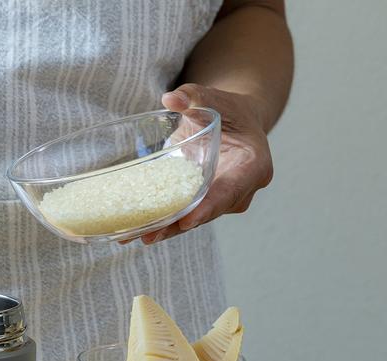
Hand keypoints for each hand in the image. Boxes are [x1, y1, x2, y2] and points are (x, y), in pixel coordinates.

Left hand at [141, 84, 273, 243]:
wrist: (235, 123)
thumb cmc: (228, 110)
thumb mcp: (213, 99)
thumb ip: (194, 96)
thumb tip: (170, 98)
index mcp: (253, 166)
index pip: (230, 190)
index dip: (208, 207)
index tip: (187, 221)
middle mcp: (241, 190)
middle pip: (208, 212)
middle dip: (178, 225)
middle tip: (149, 236)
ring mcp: (222, 201)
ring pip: (193, 219)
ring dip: (164, 230)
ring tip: (133, 237)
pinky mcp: (204, 203)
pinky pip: (183, 215)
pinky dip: (160, 222)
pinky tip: (132, 230)